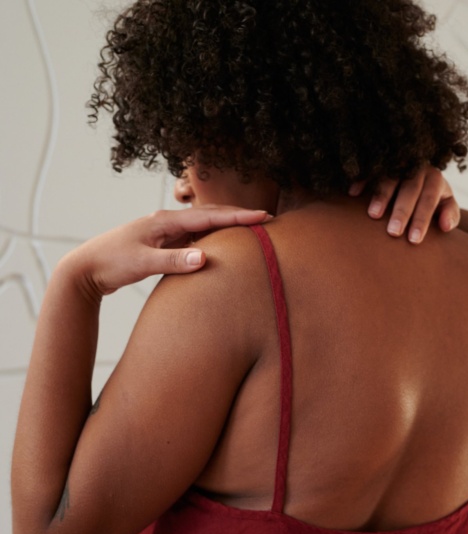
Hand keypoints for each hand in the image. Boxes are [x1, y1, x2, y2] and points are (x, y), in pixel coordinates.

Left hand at [62, 205, 272, 296]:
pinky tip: (220, 246)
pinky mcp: (162, 245)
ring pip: (203, 226)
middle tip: (265, 219)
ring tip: (250, 230)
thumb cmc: (112, 263)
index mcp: (165, 221)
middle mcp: (167, 222)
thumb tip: (204, 258)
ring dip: (226, 226)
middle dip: (238, 216)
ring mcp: (165, 233)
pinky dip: (211, 239)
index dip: (239, 217)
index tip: (263, 216)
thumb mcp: (143, 263)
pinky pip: (194, 239)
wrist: (86, 268)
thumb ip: (173, 261)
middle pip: (210, 215)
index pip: (210, 216)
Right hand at [349, 165, 459, 243]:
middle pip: (410, 189)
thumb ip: (450, 214)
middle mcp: (417, 168)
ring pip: (390, 177)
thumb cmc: (431, 196)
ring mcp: (397, 162)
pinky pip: (370, 169)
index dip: (422, 220)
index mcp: (435, 179)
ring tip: (373, 215)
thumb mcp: (445, 203)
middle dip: (402, 211)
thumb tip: (446, 226)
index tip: (414, 240)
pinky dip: (362, 180)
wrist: (418, 173)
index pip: (429, 199)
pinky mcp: (380, 161)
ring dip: (381, 195)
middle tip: (394, 232)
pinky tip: (353, 194)